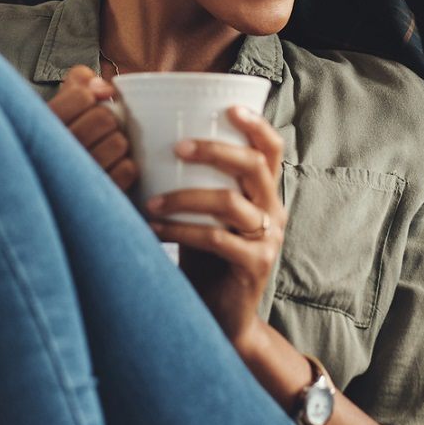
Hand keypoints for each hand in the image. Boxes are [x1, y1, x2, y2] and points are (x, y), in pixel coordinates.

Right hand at [46, 66, 135, 191]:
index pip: (82, 96)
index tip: (92, 102)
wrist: (56, 188)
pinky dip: (126, 166)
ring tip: (104, 148)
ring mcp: (75, 177)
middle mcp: (54, 152)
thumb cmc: (64, 135)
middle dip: (109, 120)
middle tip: (100, 129)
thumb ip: (78, 82)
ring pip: (118, 143)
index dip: (93, 96)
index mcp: (43, 124)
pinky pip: (127, 169)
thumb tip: (106, 88)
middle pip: (104, 118)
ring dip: (119, 143)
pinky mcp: (96, 194)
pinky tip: (110, 168)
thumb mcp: (62, 102)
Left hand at [146, 105, 287, 352]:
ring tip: (150, 201)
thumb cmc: (206, 258)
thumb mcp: (205, 215)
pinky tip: (155, 227)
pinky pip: (217, 239)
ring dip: (185, 197)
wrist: (222, 318)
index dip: (255, 124)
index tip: (229, 106)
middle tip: (176, 147)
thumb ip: (196, 185)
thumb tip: (150, 144)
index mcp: (264, 193)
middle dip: (214, 150)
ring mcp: (268, 239)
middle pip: (254, 165)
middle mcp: (273, 211)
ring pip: (230, 202)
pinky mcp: (255, 266)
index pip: (271, 148)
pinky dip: (182, 230)